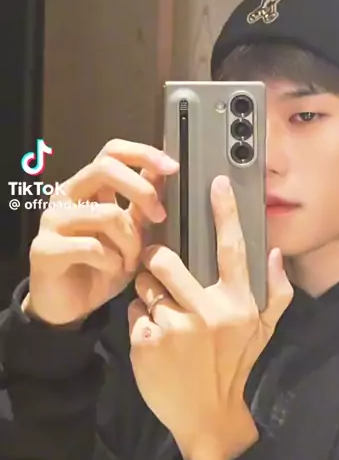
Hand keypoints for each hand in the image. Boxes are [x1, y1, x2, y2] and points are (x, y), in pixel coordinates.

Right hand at [25, 139, 178, 325]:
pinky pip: (92, 247)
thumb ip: (142, 202)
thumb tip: (163, 169)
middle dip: (142, 190)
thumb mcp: (131, 232)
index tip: (172, 167)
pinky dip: (112, 262)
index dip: (143, 153)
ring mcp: (52, 221)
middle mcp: (66, 196)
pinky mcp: (44, 249)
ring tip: (132, 260)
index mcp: (87, 187)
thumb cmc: (100, 268)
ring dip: (130, 240)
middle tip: (161, 216)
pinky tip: (112, 271)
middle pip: (105, 168)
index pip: (112, 151)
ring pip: (107, 213)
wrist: (70, 308)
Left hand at [129, 175, 292, 459]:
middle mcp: (209, 312)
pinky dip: (139, 320)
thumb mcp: (263, 332)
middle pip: (166, 262)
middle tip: (157, 271)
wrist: (207, 416)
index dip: (224, 212)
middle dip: (155, 262)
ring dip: (147, 294)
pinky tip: (154, 340)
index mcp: (239, 303)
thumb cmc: (234, 367)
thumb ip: (276, 292)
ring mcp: (177, 328)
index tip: (215, 182)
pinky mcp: (149, 343)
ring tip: (161, 313)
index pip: (232, 248)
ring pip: (145, 287)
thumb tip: (275, 254)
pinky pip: (133, 313)